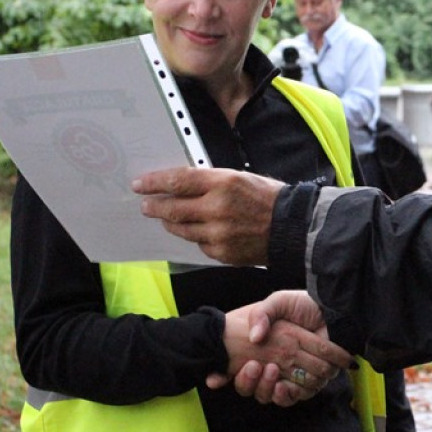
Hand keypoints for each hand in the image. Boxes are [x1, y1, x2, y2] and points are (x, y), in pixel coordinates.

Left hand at [132, 167, 283, 265]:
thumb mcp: (239, 177)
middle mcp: (218, 209)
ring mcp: (219, 234)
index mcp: (223, 184)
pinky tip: (200, 230)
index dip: (155, 182)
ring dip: (171, 222)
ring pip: (182, 229)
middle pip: (173, 209)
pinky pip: (199, 244)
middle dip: (155, 206)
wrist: (291, 227)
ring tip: (167, 218)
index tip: (140, 184)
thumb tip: (181, 185)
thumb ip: (210, 182)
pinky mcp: (222, 253)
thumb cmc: (268, 198)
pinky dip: (196, 237)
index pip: (178, 181)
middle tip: (146, 205)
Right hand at [212, 291, 353, 406]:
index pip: (246, 371)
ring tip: (270, 370)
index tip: (240, 364)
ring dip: (267, 387)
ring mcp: (294, 374)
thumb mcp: (278, 302)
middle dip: (251, 381)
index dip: (238, 376)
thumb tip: (253, 338)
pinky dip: (288, 394)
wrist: (330, 308)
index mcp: (267, 349)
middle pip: (257, 388)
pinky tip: (282, 384)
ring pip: (274, 395)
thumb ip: (261, 315)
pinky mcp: (310, 381)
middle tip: (254, 366)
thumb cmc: (303, 304)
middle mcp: (278, 365)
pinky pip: (296, 396)